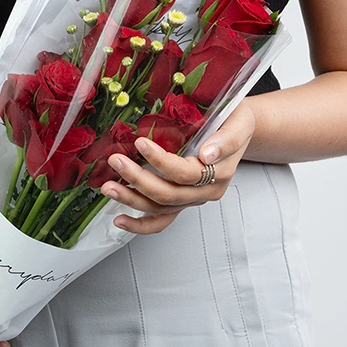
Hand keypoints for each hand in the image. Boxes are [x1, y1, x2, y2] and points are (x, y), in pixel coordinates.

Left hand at [100, 101, 255, 233]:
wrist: (238, 130)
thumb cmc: (235, 122)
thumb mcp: (239, 121)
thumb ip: (227, 138)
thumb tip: (208, 154)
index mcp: (220, 173)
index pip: (186, 173)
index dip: (161, 161)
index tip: (140, 143)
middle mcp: (205, 191)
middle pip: (169, 194)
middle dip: (138, 179)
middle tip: (116, 161)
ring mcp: (191, 199)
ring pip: (160, 209)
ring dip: (131, 200)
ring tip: (108, 188)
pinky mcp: (180, 203)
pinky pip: (160, 221)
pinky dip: (139, 225)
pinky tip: (119, 220)